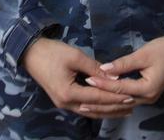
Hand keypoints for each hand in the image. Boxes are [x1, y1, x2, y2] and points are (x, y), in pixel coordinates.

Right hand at [20, 38, 134, 118]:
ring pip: (90, 111)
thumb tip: (114, 77)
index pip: (98, 98)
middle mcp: (66, 103)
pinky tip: (107, 105)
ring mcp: (63, 103)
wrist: (30, 53)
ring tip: (124, 109)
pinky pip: (84, 107)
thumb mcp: (76, 57)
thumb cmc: (52, 52)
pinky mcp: (63, 99)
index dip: (115, 97)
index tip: (131, 96)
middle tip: (132, 105)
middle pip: (95, 110)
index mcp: (68, 93)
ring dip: (107, 110)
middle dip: (114, 108)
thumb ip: (96, 68)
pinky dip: (97, 107)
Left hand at [85, 28, 163, 105]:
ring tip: (88, 101)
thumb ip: (123, 64)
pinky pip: (128, 98)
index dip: (103, 84)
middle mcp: (148, 98)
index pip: (120, 88)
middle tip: (82, 98)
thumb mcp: (142, 54)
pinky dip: (116, 97)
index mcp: (148, 89)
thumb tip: (103, 70)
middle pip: (121, 100)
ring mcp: (149, 97)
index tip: (87, 78)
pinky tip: (103, 96)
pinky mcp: (147, 93)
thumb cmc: (163, 49)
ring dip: (107, 100)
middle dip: (101, 99)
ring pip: (124, 101)